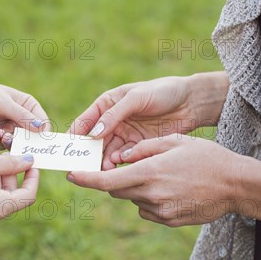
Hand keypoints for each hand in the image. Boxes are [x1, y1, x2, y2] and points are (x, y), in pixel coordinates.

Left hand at [0, 76, 48, 147]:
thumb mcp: (2, 102)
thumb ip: (21, 116)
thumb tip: (42, 128)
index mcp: (26, 106)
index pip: (42, 121)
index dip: (44, 131)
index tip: (41, 138)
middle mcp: (19, 120)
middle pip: (33, 136)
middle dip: (29, 141)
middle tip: (24, 143)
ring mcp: (8, 131)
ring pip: (19, 144)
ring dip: (14, 142)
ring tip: (4, 134)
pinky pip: (5, 149)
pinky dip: (3, 144)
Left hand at [66, 135, 241, 226]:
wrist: (236, 185)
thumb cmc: (206, 157)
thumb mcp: (174, 142)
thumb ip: (143, 148)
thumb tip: (121, 156)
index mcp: (148, 173)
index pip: (106, 180)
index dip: (85, 179)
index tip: (70, 176)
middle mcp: (150, 195)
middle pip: (116, 190)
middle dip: (116, 179)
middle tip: (133, 166)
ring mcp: (160, 211)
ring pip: (132, 200)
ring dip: (136, 188)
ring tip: (164, 176)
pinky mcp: (169, 221)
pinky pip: (147, 211)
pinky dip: (150, 200)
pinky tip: (172, 189)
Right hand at [67, 73, 227, 169]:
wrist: (191, 102)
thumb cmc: (163, 91)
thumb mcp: (137, 97)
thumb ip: (115, 114)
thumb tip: (95, 133)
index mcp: (107, 104)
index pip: (85, 121)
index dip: (75, 135)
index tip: (69, 148)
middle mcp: (112, 121)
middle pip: (94, 141)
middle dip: (89, 153)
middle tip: (84, 166)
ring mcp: (125, 134)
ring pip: (107, 151)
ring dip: (104, 160)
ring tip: (105, 168)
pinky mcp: (138, 146)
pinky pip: (123, 157)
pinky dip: (119, 163)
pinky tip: (119, 166)